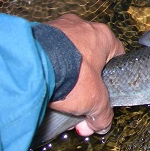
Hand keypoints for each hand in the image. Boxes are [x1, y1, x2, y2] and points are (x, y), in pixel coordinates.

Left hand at [46, 14, 124, 135]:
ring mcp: (59, 27)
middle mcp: (83, 26)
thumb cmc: (71, 75)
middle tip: (80, 99)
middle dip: (85, 80)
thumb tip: (102, 124)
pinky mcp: (38, 32)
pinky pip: (49, 51)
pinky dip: (49, 66)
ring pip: (68, 53)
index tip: (104, 90)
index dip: (111, 76)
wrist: (33, 66)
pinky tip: (46, 84)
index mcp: (104, 36)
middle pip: (90, 56)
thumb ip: (103, 114)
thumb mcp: (95, 101)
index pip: (116, 56)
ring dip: (67, 73)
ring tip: (59, 95)